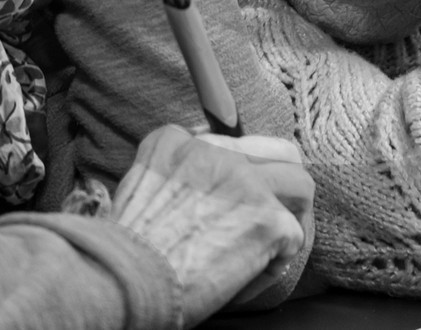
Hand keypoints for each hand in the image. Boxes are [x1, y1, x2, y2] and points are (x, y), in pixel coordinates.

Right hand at [112, 125, 312, 325]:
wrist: (121, 278)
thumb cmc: (123, 251)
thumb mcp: (138, 189)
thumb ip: (173, 177)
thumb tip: (203, 195)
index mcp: (178, 141)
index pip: (234, 143)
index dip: (242, 175)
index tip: (233, 203)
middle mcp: (216, 151)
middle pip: (278, 152)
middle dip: (284, 181)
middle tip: (276, 212)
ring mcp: (246, 181)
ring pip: (300, 185)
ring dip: (292, 216)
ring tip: (273, 245)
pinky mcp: (267, 219)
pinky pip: (293, 238)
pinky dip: (273, 265)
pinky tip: (244, 278)